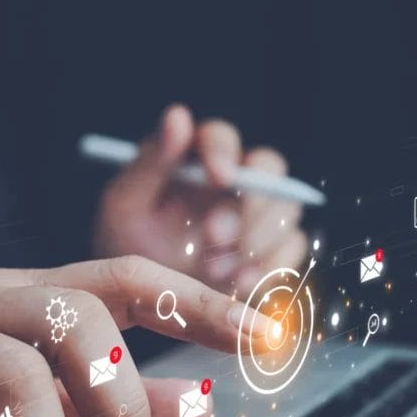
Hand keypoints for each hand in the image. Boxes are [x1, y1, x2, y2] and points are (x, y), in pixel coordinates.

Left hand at [95, 104, 307, 294]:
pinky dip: (269, 268)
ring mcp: (258, 217)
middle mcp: (236, 181)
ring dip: (256, 240)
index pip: (221, 137)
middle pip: (269, 171)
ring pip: (285, 211)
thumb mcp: (125, 204)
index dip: (224, 151)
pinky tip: (238, 285)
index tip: (219, 175)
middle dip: (247, 203)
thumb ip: (150, 163)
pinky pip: (290, 252)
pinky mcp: (272, 252)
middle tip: (214, 234)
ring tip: (215, 270)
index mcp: (197, 159)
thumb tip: (177, 116)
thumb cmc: (129, 242)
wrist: (141, 300)